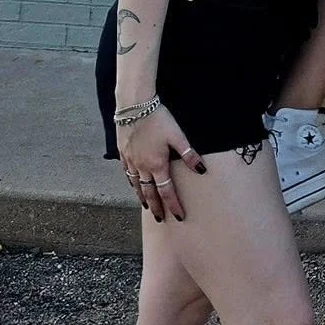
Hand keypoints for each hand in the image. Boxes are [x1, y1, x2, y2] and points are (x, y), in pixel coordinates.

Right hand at [118, 106, 203, 220]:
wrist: (134, 105)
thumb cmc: (158, 118)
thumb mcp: (177, 135)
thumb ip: (189, 154)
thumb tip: (202, 170)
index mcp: (157, 165)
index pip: (166, 192)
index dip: (173, 205)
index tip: (179, 217)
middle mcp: (142, 166)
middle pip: (149, 193)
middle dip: (155, 207)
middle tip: (160, 218)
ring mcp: (131, 160)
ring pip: (136, 185)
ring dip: (142, 197)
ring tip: (146, 206)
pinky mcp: (123, 152)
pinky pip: (127, 172)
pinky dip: (132, 182)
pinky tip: (133, 184)